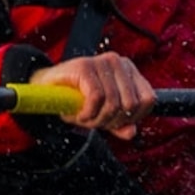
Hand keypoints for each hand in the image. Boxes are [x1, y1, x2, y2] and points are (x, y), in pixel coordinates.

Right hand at [33, 50, 156, 136]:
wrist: (46, 88)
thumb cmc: (78, 99)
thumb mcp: (103, 114)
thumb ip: (120, 124)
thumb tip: (131, 132)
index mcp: (129, 71)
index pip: (148, 100)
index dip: (133, 118)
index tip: (115, 123)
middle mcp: (119, 62)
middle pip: (130, 105)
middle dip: (112, 121)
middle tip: (94, 121)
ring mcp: (102, 61)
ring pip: (113, 103)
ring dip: (96, 119)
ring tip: (84, 117)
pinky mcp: (85, 65)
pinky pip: (96, 98)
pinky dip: (87, 113)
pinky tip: (79, 115)